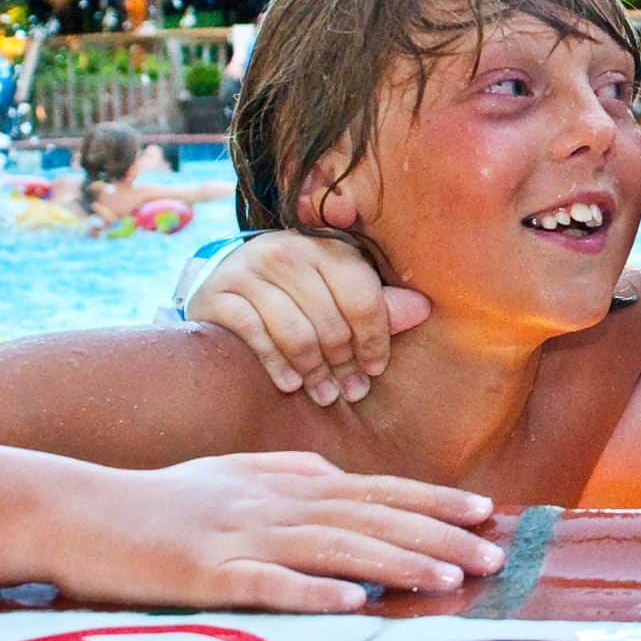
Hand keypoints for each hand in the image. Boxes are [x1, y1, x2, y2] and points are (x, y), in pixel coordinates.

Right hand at [51, 453, 501, 610]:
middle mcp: (271, 504)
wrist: (71, 508)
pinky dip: (315, 594)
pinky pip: (269, 585)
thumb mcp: (226, 475)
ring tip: (447, 578)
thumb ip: (283, 470)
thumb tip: (334, 474)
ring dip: (395, 563)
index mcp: (282, 483)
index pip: (373, 489)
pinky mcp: (204, 574)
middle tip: (492, 554)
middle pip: (369, 517)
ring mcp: (239, 537)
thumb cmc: (150, 501)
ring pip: (333, 548)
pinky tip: (355, 606)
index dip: (432, 499)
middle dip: (435, 535)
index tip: (484, 511)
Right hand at [189, 234, 430, 404]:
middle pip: (330, 320)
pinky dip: (278, 366)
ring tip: (326, 395)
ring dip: (315, 371)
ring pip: (296, 333)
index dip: (374, 338)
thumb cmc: (294, 292)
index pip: (361, 296)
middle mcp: (286, 250)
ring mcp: (247, 271)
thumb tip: (422, 309)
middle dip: (344, 362)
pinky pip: (256, 338)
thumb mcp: (336, 289)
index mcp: (324, 245)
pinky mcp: (217, 295)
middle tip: (351, 392)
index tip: (376, 368)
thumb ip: (376, 302)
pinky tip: (292, 385)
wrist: (223, 282)